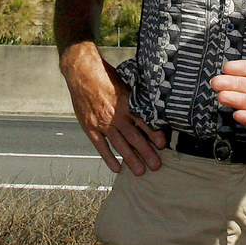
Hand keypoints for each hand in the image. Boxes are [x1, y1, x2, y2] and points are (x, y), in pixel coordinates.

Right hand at [61, 46, 165, 174]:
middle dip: (146, 152)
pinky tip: (117, 168)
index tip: (163, 144)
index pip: (143, 121)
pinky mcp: (90, 127)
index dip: (154, 134)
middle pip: (134, 137)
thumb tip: (152, 105)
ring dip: (130, 159)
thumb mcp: (125, 83)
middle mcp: (115, 115)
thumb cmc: (105, 76)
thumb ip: (136, 97)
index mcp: (126, 103)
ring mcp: (102, 123)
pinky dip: (109, 158)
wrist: (82, 73)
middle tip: (156, 165)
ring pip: (119, 144)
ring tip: (140, 171)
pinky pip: (101, 146)